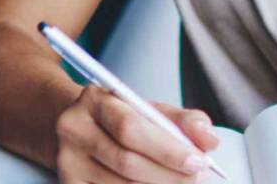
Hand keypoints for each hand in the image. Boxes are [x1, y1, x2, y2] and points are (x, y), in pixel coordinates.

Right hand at [53, 84, 222, 182]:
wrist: (78, 128)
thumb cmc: (121, 119)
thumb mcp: (150, 110)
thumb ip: (183, 120)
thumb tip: (208, 140)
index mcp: (94, 101)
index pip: (130, 128)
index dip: (167, 149)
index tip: (198, 161)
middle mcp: (73, 130)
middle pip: (126, 162)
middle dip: (169, 174)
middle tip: (197, 176)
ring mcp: (67, 162)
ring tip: (180, 182)